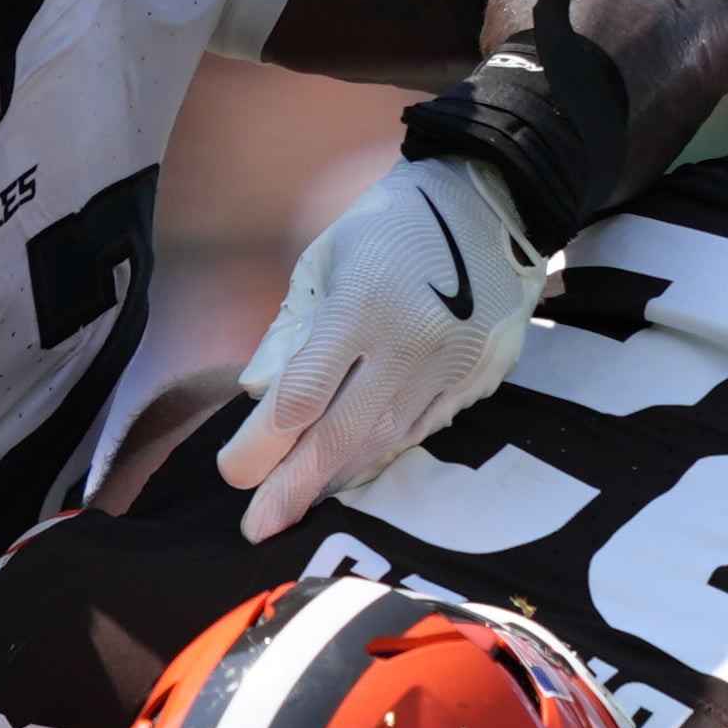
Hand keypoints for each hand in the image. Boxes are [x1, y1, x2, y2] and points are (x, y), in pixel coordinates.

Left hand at [216, 154, 540, 539]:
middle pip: (342, 436)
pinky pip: (422, 430)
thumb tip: (257, 394)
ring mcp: (453, 366)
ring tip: (298, 506)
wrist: (493, 200)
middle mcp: (410, 344)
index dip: (262, 445)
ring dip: (337, 479)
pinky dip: (383, 454)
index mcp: (362, 305)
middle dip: (294, 487)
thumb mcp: (327, 258)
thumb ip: (290, 328)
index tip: (234, 471)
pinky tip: (355, 473)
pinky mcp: (480, 377)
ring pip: (385, 442)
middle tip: (258, 527)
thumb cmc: (393, 223)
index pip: (301, 397)